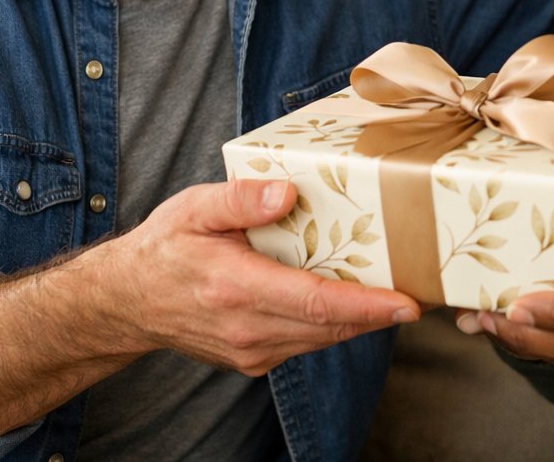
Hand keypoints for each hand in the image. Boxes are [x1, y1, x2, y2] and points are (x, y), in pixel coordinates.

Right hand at [97, 178, 420, 375]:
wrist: (127, 302)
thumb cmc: (164, 248)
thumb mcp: (193, 208)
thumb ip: (239, 199)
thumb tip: (285, 194)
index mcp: (235, 288)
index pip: (315, 303)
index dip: (366, 307)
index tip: (407, 303)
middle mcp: (247, 328)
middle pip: (330, 326)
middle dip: (381, 311)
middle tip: (426, 288)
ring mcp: (251, 351)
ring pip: (323, 338)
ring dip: (362, 319)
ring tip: (401, 290)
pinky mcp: (254, 360)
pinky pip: (307, 342)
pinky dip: (334, 323)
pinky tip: (351, 298)